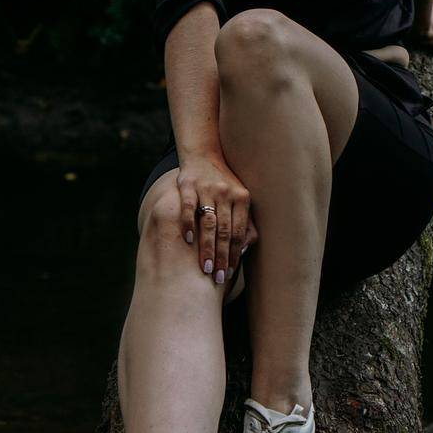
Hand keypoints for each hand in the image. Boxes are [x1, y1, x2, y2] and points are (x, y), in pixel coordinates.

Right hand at [176, 152, 257, 285]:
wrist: (204, 154)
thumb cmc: (224, 184)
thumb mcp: (239, 199)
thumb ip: (244, 222)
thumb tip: (244, 250)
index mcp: (242, 197)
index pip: (239, 231)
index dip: (235, 253)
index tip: (230, 273)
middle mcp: (226, 192)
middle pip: (225, 230)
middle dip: (222, 256)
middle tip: (218, 277)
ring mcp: (206, 188)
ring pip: (208, 222)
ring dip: (207, 247)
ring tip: (205, 267)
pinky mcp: (188, 185)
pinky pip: (188, 207)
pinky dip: (188, 224)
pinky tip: (188, 241)